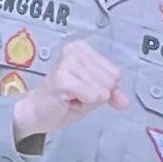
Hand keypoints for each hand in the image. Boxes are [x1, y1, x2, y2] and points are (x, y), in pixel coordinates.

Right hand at [14, 38, 128, 141]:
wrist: (37, 112)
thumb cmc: (61, 100)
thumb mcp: (92, 94)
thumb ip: (111, 94)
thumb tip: (125, 101)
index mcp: (81, 49)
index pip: (115, 72)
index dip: (104, 88)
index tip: (84, 88)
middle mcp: (74, 51)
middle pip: (111, 81)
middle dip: (96, 94)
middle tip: (76, 94)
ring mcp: (67, 63)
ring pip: (103, 90)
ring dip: (88, 99)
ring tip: (71, 96)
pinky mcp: (63, 78)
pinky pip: (93, 97)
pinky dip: (83, 103)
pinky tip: (68, 99)